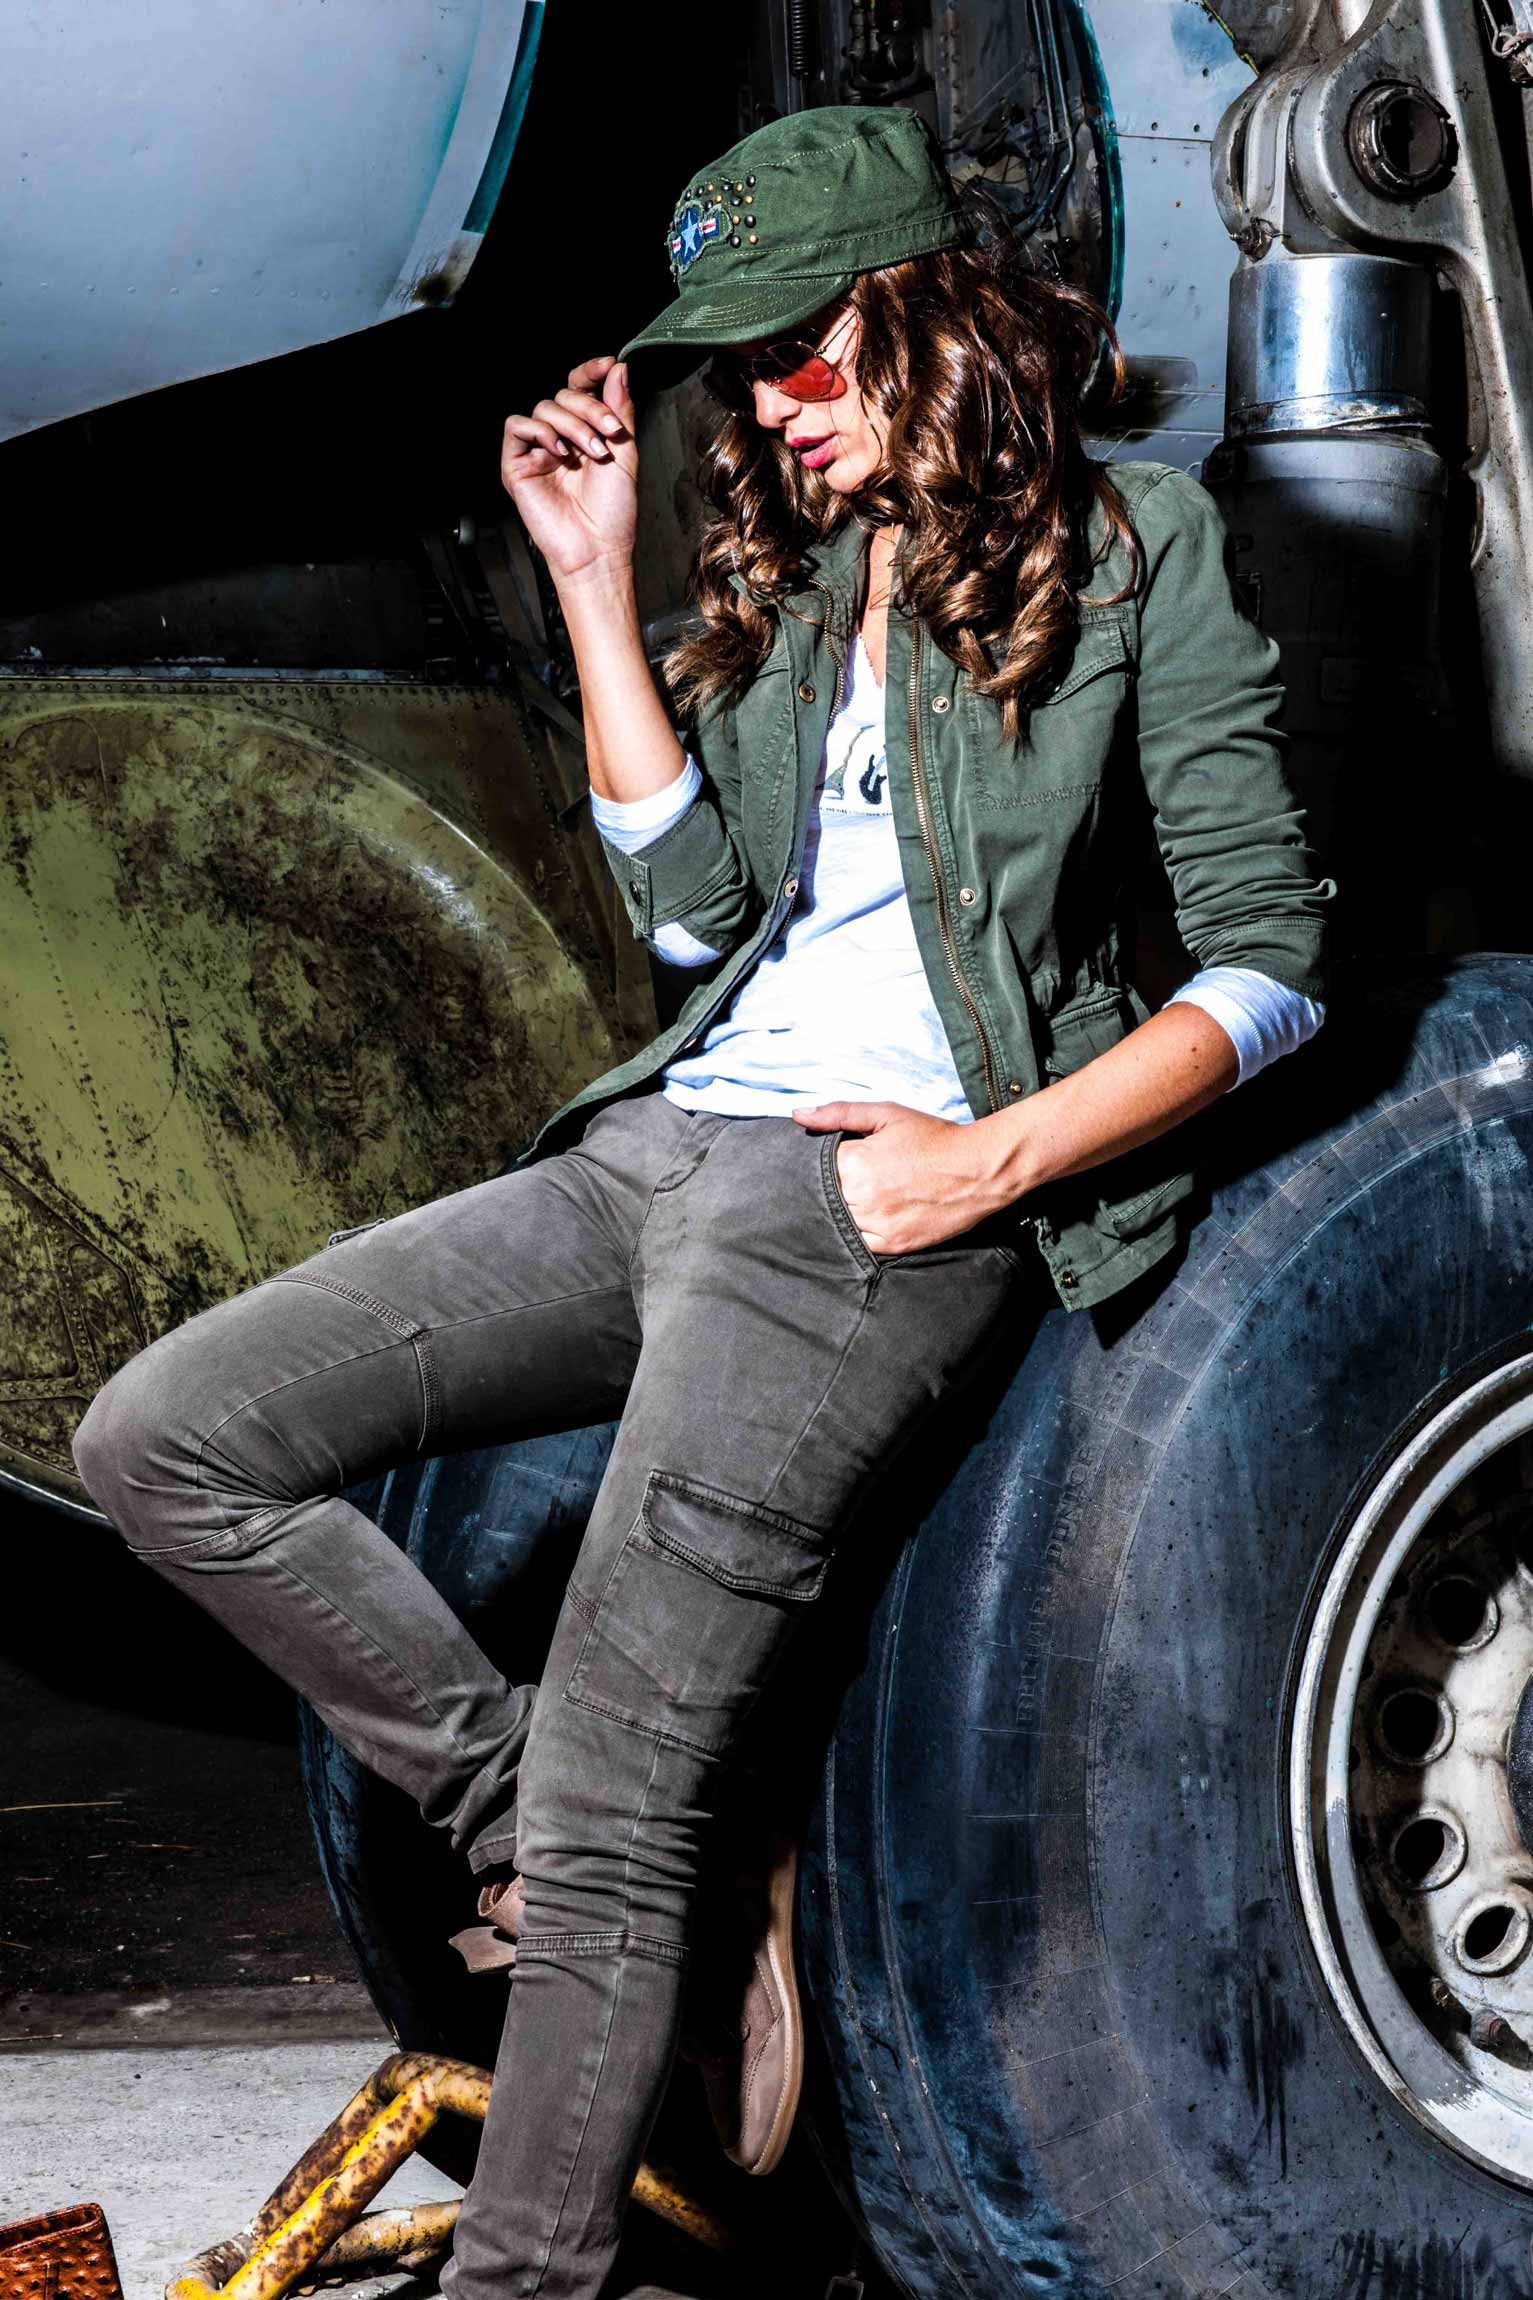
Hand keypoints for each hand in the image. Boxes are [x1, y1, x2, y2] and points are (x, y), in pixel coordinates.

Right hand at [500, 354, 637, 588]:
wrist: (598, 549)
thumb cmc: (613, 512)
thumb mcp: (625, 451)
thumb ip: (619, 409)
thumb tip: (618, 368)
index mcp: (584, 433)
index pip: (578, 389)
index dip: (589, 372)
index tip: (607, 365)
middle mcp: (559, 439)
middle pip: (563, 395)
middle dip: (590, 409)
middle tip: (609, 434)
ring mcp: (537, 451)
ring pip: (544, 408)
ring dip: (572, 425)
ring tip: (591, 453)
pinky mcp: (517, 465)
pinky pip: (517, 426)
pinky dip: (539, 430)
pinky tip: (559, 451)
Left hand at [792, 1100, 1016, 1254]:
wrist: (978, 1169)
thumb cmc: (932, 1137)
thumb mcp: (886, 1114)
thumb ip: (838, 1113)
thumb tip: (797, 1114)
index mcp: (854, 1162)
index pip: (814, 1167)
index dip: (819, 1164)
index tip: (831, 1162)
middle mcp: (861, 1197)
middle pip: (824, 1198)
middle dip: (828, 1189)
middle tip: (848, 1180)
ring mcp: (877, 1225)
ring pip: (839, 1223)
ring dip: (841, 1213)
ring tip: (860, 1198)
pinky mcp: (893, 1245)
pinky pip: (860, 1245)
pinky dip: (859, 1233)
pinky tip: (868, 1218)